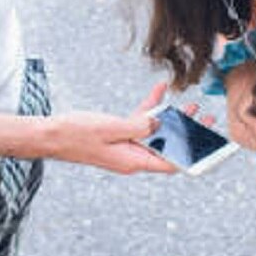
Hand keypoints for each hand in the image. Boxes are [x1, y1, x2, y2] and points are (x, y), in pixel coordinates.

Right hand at [45, 83, 211, 174]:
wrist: (49, 136)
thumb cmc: (74, 134)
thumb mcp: (110, 128)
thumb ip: (138, 126)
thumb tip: (159, 123)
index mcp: (132, 161)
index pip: (170, 163)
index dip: (191, 155)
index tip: (207, 142)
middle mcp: (131, 157)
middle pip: (167, 147)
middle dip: (185, 132)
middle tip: (202, 117)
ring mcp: (125, 147)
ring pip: (154, 133)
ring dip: (169, 118)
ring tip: (186, 104)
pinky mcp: (117, 136)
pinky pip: (139, 124)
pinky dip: (149, 110)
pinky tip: (159, 92)